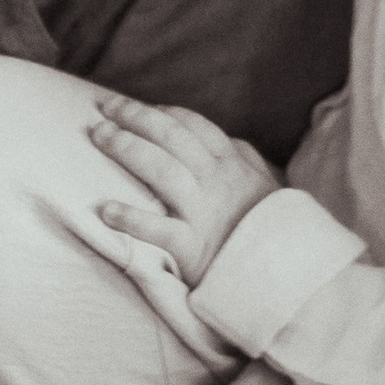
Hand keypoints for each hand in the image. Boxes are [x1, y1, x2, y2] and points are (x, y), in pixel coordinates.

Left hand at [88, 93, 280, 284]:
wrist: (286, 278)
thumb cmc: (270, 231)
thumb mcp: (266, 188)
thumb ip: (247, 161)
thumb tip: (231, 141)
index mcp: (232, 166)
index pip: (193, 126)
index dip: (160, 112)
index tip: (131, 106)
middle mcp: (216, 183)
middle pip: (172, 138)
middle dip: (136, 117)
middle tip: (104, 109)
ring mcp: (204, 214)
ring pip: (163, 170)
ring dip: (128, 149)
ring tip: (99, 137)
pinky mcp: (193, 248)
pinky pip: (159, 230)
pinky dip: (132, 219)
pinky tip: (106, 210)